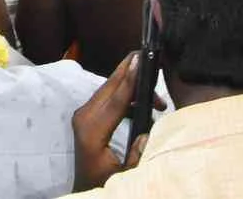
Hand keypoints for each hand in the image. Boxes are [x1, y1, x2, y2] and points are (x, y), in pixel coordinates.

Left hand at [72, 52, 148, 190]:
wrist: (84, 187)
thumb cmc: (102, 183)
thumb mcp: (122, 175)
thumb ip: (135, 156)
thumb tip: (147, 131)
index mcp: (91, 132)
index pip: (114, 100)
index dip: (129, 78)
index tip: (140, 58)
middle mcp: (84, 118)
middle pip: (110, 87)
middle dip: (131, 71)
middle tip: (150, 57)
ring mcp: (83, 115)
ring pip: (110, 90)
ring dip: (132, 88)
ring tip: (159, 100)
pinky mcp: (87, 115)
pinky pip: (108, 98)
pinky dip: (126, 97)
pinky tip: (145, 106)